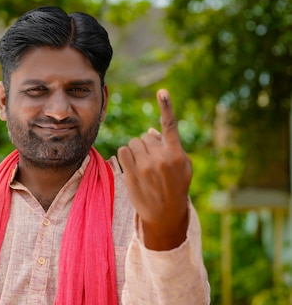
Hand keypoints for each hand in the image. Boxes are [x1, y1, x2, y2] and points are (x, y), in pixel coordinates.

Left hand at [117, 89, 191, 250]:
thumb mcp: (181, 167)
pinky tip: (132, 166)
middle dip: (148, 146)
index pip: (170, 126)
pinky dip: (125, 155)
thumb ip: (169, 146)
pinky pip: (122, 151)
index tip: (162, 91)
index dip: (166, 107)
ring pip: (133, 143)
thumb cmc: (175, 186)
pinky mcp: (131, 173)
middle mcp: (161, 158)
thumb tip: (151, 130)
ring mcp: (145, 166)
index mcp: (177, 154)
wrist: (165, 214)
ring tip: (143, 166)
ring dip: (136, 150)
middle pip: (146, 136)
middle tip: (153, 162)